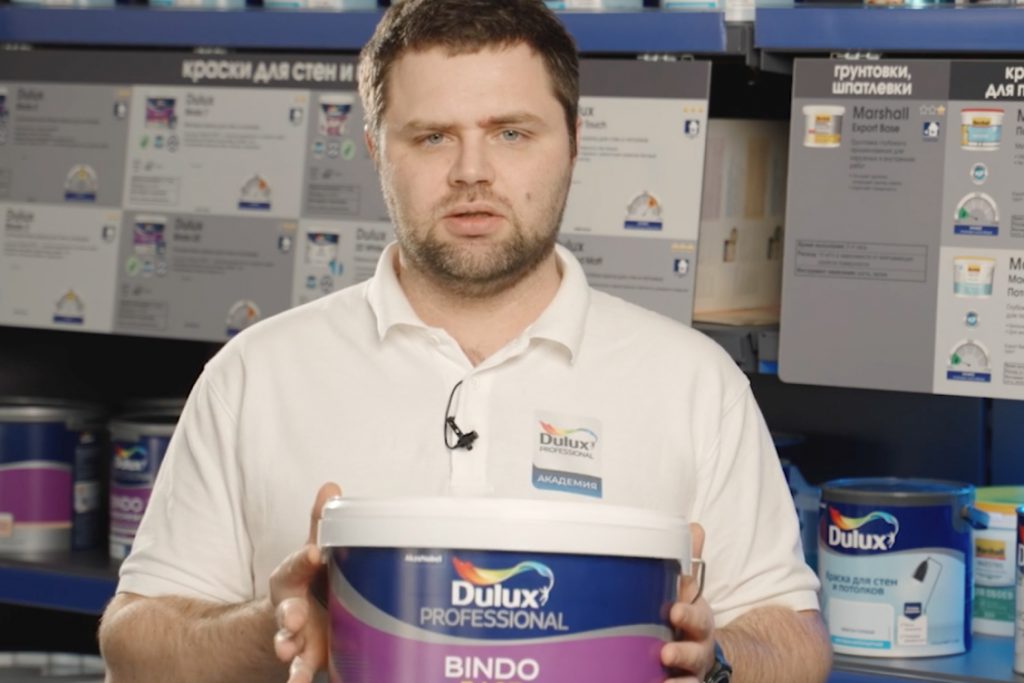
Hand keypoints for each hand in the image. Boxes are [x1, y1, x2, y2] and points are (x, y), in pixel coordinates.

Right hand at [270, 482, 341, 682]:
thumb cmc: (310, 579)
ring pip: (290, 648)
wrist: (294, 619)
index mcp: (291, 579)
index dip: (304, 559)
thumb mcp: (311, 551)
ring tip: (290, 663)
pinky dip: (300, 681)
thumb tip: (330, 486)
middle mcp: (290, 611)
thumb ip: (319, 524)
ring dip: (291, 656)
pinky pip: (302, 674)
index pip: (295, 566)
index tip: (317, 552)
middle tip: (296, 621)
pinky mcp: (309, 661)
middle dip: (290, 618)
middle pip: (287, 615)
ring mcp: (298, 640)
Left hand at [661, 523, 715, 682]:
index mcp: (698, 619)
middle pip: (696, 651)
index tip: (674, 610)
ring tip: (663, 677)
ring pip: (690, 676)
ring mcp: (692, 670)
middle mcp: (698, 647)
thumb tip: (695, 527)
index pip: (698, 615)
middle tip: (667, 653)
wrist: (702, 656)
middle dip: (684, 652)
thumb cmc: (686, 617)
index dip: (689, 613)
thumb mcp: (689, 592)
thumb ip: (689, 564)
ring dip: (680, 677)